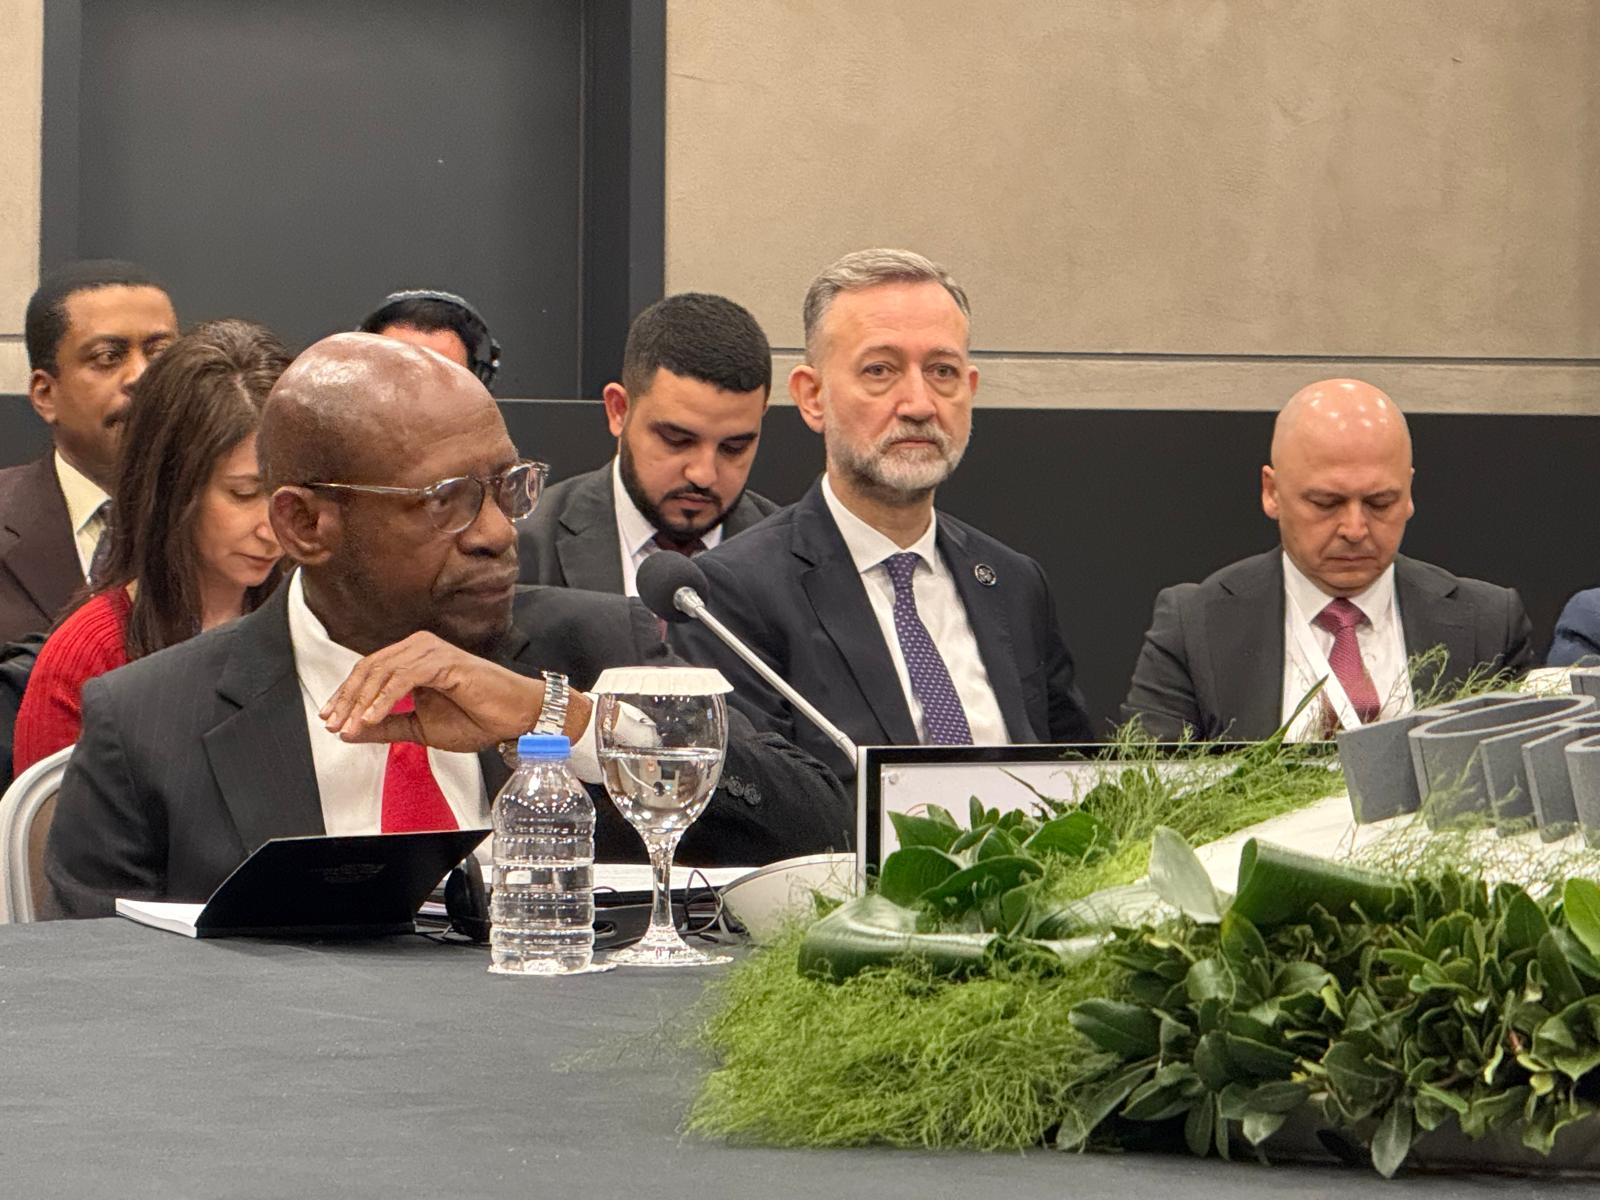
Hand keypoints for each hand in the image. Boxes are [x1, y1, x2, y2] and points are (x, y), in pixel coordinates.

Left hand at [319, 632, 589, 751]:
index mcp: (413, 659)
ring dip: (361, 701)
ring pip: (382, 671)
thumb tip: (349, 731)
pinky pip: (403, 678)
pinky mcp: (443, 661)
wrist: (515, 718)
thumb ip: (386, 727)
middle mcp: (419, 647)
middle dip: (347, 699)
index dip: (346, 695)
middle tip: (334, 724)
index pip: (369, 671)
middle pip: (369, 668)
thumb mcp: (420, 728)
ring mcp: (431, 651)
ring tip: (350, 725)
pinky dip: (383, 700)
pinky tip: (372, 718)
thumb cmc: (478, 718)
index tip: (331, 720)